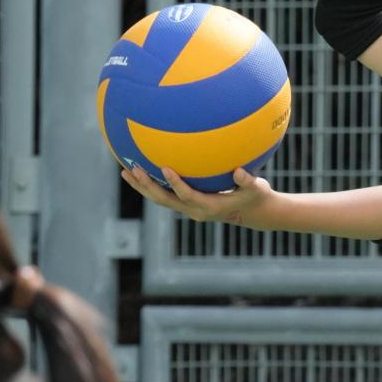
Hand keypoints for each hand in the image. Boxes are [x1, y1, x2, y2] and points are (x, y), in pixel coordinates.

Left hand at [120, 163, 279, 229]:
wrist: (253, 213)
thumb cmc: (256, 196)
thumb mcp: (256, 189)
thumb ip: (247, 181)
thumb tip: (239, 171)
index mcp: (209, 206)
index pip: (187, 195)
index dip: (175, 183)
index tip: (165, 167)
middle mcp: (194, 210)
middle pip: (164, 200)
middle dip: (147, 185)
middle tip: (132, 169)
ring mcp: (188, 208)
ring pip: (160, 199)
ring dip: (143, 186)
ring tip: (125, 170)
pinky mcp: (187, 204)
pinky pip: (165, 195)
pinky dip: (152, 184)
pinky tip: (142, 170)